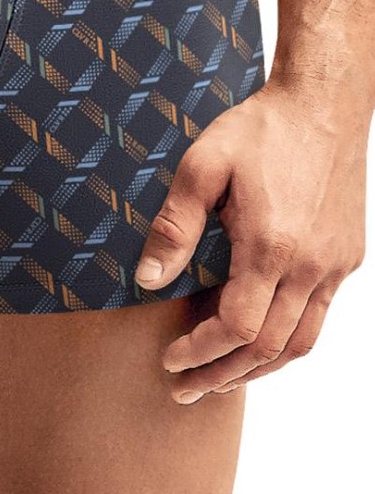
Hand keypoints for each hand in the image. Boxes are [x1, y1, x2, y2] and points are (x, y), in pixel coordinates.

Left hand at [134, 73, 368, 401]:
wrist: (322, 105)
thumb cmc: (259, 129)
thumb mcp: (203, 164)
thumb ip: (175, 225)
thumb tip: (148, 280)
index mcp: (271, 246)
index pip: (235, 327)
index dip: (199, 352)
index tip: (169, 358)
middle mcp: (309, 265)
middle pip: (267, 348)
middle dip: (222, 374)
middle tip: (185, 388)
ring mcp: (334, 265)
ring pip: (300, 343)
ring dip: (257, 369)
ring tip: (220, 379)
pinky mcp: (346, 257)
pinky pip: (319, 318)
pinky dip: (287, 342)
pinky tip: (259, 340)